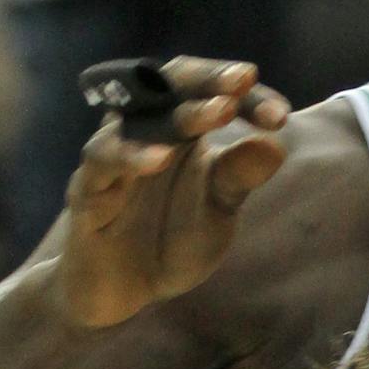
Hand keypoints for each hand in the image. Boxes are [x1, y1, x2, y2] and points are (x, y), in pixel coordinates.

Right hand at [51, 59, 289, 330]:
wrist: (120, 288)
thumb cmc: (168, 237)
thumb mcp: (216, 210)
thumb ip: (239, 177)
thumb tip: (275, 145)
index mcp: (180, 129)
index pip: (211, 94)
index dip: (246, 99)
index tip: (280, 115)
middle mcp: (143, 130)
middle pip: (169, 83)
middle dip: (209, 80)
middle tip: (243, 80)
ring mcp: (112, 156)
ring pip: (136, 118)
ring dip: (180, 113)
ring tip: (218, 112)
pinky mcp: (88, 190)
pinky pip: (103, 163)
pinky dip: (130, 156)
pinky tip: (161, 157)